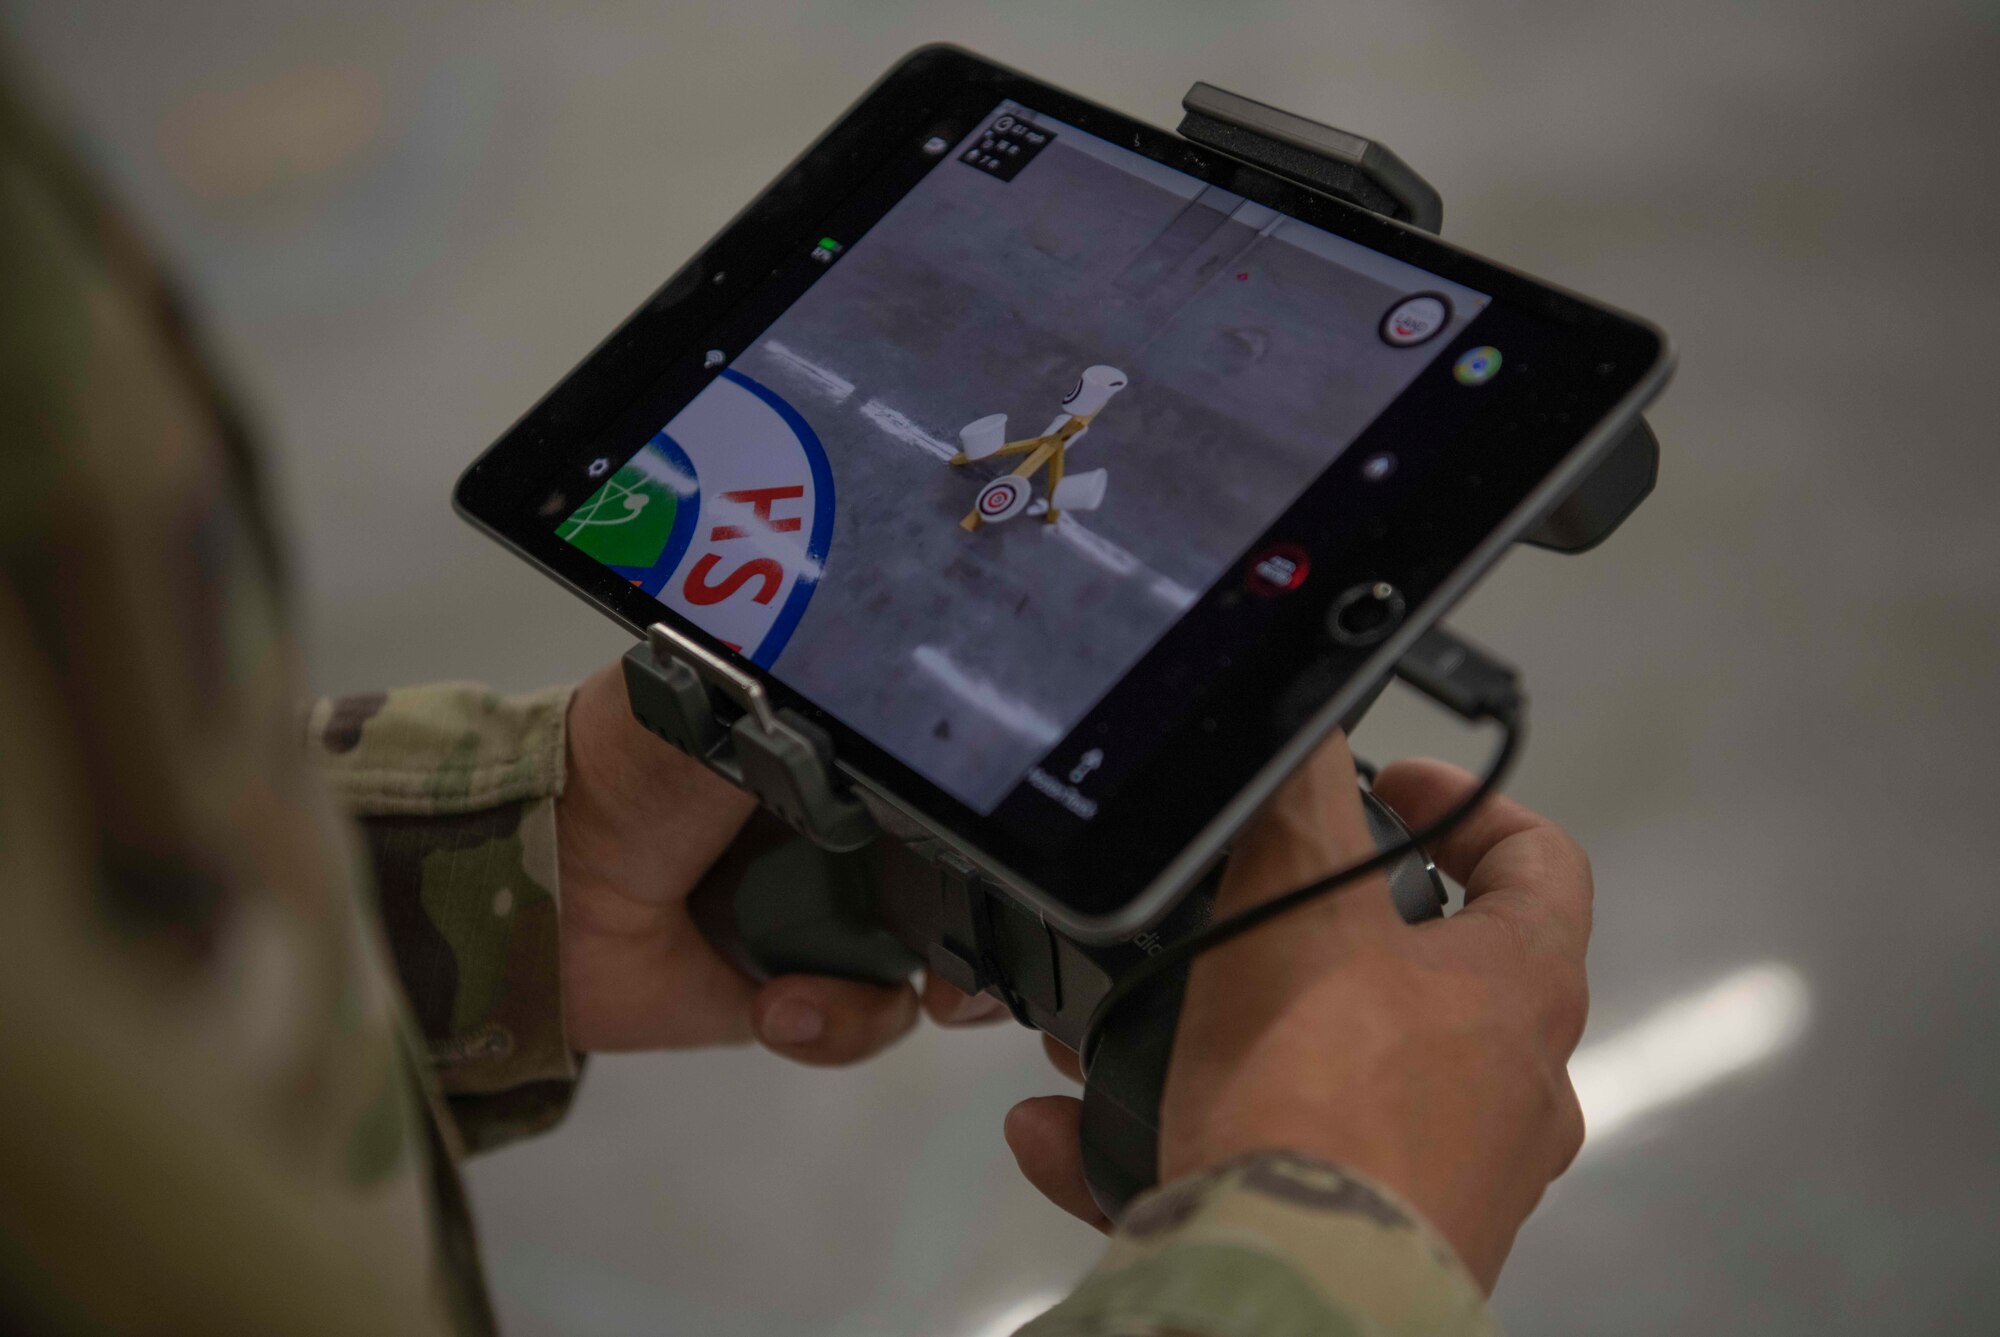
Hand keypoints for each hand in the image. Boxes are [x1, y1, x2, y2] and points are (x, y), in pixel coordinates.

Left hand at [556, 662, 1003, 1060]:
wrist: (529, 879)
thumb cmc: (631, 763)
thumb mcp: (744, 699)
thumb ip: (846, 699)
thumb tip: (951, 688)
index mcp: (837, 737)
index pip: (954, 776)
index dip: (1004, 814)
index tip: (1039, 851)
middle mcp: (843, 822)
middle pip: (965, 874)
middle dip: (996, 921)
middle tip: (999, 951)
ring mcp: (816, 913)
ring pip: (929, 960)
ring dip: (932, 986)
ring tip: (915, 996)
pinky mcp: (781, 995)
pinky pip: (853, 1022)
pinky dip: (836, 1022)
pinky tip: (781, 1006)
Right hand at [1005, 733, 1591, 1289]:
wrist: (1291, 1296)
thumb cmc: (1319, 1098)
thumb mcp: (1295, 910)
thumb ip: (1299, 801)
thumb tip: (1304, 719)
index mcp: (1518, 993)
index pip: (1540, 862)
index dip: (1467, 805)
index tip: (1387, 788)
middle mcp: (1505, 1091)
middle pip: (1423, 976)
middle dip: (1308, 935)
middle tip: (1234, 910)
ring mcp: (1443, 1177)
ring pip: (1324, 1079)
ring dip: (1217, 1045)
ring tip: (1105, 1037)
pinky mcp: (1371, 1244)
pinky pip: (1264, 1172)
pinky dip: (1169, 1146)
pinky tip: (1061, 1138)